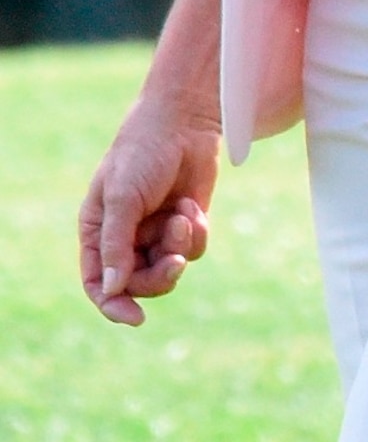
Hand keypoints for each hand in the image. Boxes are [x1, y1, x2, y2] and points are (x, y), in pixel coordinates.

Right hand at [80, 100, 220, 326]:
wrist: (185, 123)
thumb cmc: (142, 154)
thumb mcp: (123, 198)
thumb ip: (117, 245)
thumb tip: (113, 289)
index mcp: (98, 231)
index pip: (98, 283)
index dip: (113, 304)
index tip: (135, 318)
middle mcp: (126, 237)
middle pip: (138, 284)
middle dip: (159, 276)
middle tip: (175, 261)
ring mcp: (156, 233)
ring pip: (170, 269)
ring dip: (179, 247)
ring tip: (183, 216)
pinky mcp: (185, 226)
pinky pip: (193, 250)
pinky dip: (195, 232)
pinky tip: (192, 205)